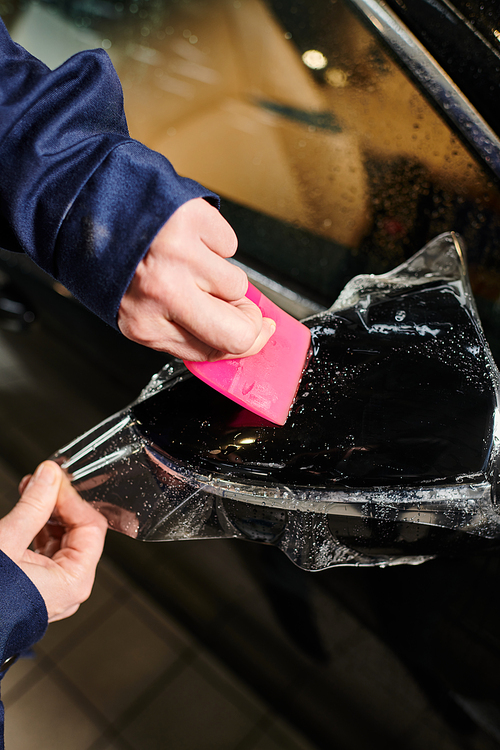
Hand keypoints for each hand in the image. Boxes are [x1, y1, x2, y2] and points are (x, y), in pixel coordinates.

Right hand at [0, 461, 107, 621]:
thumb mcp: (8, 542)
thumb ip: (33, 506)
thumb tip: (49, 476)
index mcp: (74, 581)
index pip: (91, 526)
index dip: (72, 498)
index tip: (54, 479)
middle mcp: (69, 588)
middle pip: (79, 532)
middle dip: (59, 503)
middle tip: (40, 482)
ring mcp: (53, 589)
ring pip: (62, 539)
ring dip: (47, 513)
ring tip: (28, 493)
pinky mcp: (37, 586)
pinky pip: (47, 551)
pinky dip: (37, 530)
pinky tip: (25, 515)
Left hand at [117, 197, 275, 360]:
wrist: (81, 202)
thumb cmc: (105, 259)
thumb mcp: (133, 310)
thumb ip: (179, 330)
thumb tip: (235, 338)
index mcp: (144, 325)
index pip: (213, 352)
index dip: (244, 346)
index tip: (257, 335)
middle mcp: (163, 294)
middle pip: (239, 332)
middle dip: (253, 323)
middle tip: (249, 311)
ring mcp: (180, 256)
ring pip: (238, 285)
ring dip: (222, 274)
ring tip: (191, 261)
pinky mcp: (193, 221)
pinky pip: (229, 243)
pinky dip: (214, 240)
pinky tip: (188, 237)